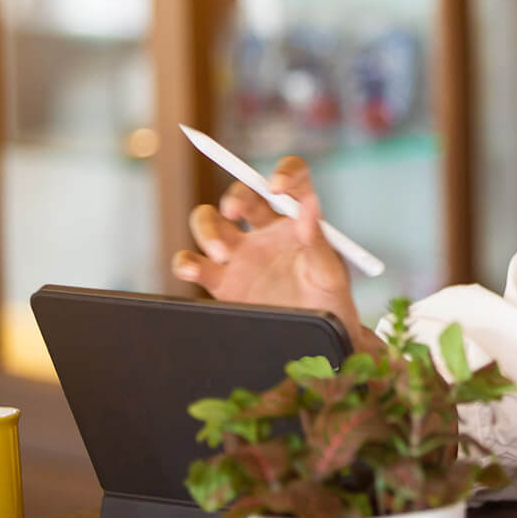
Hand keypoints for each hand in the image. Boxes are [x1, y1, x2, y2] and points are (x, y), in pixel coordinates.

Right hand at [171, 156, 363, 345]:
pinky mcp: (221, 280)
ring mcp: (241, 253)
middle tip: (235, 213)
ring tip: (221, 253)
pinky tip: (194, 269)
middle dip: (235, 198)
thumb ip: (318, 240)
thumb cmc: (330, 303)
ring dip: (208, 229)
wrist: (314, 344)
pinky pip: (194, 262)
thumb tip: (309, 204)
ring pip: (210, 221)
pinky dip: (186, 262)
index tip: (277, 187)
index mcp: (299, 219)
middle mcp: (266, 230)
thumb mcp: (330, 273)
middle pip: (242, 195)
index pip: (292, 179)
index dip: (284, 173)